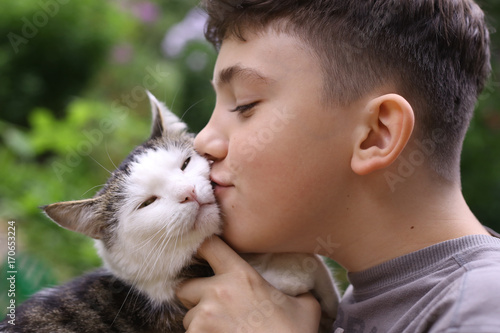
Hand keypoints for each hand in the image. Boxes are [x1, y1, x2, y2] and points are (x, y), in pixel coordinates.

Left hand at [176, 236, 321, 332]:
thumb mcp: (305, 306)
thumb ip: (298, 290)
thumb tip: (303, 287)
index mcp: (241, 275)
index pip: (208, 246)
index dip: (202, 250)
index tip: (203, 257)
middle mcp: (218, 291)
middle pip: (185, 287)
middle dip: (194, 298)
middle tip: (213, 309)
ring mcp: (205, 316)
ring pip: (188, 317)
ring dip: (200, 324)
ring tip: (223, 330)